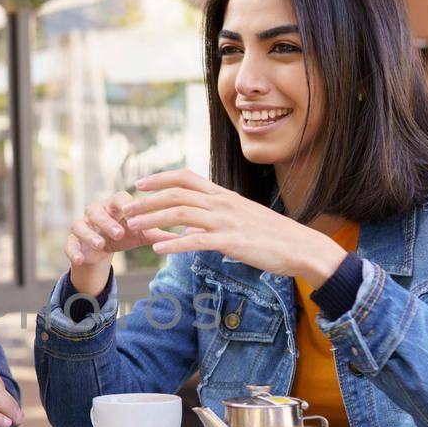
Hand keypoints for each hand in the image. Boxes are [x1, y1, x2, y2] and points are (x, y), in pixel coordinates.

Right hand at [64, 190, 172, 295]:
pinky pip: (69, 243)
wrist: (101, 249)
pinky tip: (80, 258)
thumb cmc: (124, 234)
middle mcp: (96, 212)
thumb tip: (187, 237)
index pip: (119, 198)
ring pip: (80, 224)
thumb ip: (159, 234)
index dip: (124, 203)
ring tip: (101, 245)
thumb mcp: (141, 234)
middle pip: (96, 210)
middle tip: (119, 232)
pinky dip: (73, 250)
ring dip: (90, 234)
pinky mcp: (72, 240)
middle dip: (107, 221)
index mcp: (114, 206)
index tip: (132, 211)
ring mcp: (82, 225)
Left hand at [123, 169, 347, 286]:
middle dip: (147, 199)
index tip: (139, 183)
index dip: (160, 178)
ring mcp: (227, 221)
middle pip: (176, 193)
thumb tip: (192, 223)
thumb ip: (215, 217)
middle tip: (125, 208)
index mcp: (223, 195)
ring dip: (153, 219)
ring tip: (133, 227)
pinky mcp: (232, 242)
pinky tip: (158, 249)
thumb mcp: (241, 218)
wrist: (301, 247)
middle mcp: (222, 203)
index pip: (186, 177)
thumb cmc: (272, 235)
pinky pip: (197, 240)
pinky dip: (175, 243)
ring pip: (181, 214)